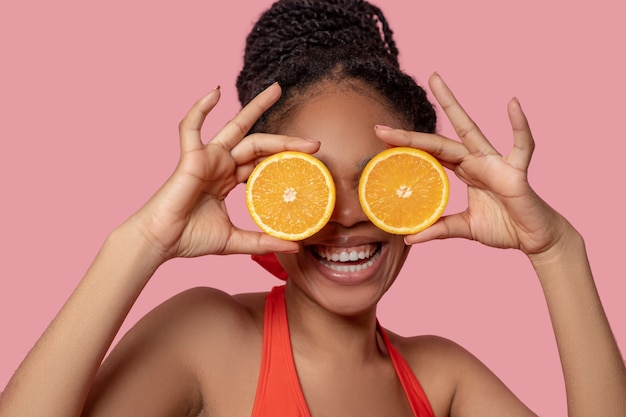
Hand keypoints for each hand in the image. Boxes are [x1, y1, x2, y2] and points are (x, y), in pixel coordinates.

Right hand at [125, 83, 319, 260]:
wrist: (161, 242)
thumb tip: (294, 247)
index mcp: (228, 180)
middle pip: (257, 143)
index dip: (285, 162)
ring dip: (256, 107)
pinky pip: (191, 126)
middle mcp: (220, 165)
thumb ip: (262, 241)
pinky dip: (201, 108)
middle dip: (285, 140)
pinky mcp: (190, 157)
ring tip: (277, 90)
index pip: (263, 164)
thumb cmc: (190, 239)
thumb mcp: (235, 241)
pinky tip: (216, 92)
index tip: (311, 165)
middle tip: (313, 142)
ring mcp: (206, 158)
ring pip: (236, 127)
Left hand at [375, 73, 568, 254]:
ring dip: (452, 105)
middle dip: (410, 134)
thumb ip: (439, 229)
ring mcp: (496, 162)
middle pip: (439, 140)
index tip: (380, 141)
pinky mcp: (517, 171)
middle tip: (380, 126)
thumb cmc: (504, 227)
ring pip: (471, 130)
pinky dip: (519, 125)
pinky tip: (512, 104)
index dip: (407, 148)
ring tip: (434, 80)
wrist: (534, 239)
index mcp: (464, 172)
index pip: (429, 155)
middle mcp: (476, 161)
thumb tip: (408, 236)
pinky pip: (521, 145)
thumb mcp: (464, 228)